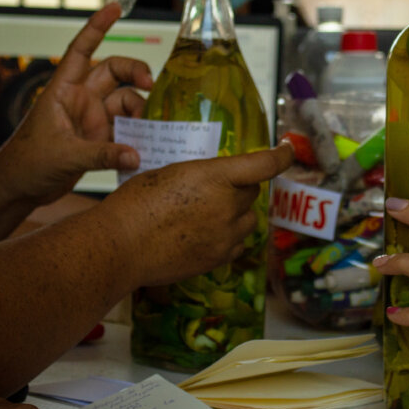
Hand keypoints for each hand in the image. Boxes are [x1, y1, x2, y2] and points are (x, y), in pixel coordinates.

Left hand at [0, 3, 153, 204]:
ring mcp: (91, 119)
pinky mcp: (99, 138)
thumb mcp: (63, 157)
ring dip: (140, 111)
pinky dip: (138, 135)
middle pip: (114, 72)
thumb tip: (136, 155)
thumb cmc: (25, 164)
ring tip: (150, 127)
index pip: (81, 49)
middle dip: (135, 73)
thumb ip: (102, 155)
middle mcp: (80, 99)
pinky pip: (126, 129)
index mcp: (62, 90)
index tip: (115, 7)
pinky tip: (147, 144)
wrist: (17, 188)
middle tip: (151, 84)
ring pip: (126, 101)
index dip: (97, 27)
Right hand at [107, 142, 293, 287]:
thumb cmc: (135, 203)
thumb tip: (213, 183)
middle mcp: (227, 205)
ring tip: (209, 214)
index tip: (287, 150)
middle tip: (215, 189)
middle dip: (240, 188)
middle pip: (252, 193)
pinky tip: (207, 234)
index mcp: (214, 176)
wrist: (121, 246)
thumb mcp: (170, 173)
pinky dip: (229, 237)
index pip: (263, 164)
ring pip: (248, 220)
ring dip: (236, 214)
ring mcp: (225, 235)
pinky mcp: (218, 259)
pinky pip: (237, 244)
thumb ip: (200, 176)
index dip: (281, 156)